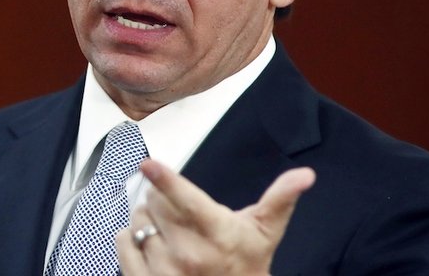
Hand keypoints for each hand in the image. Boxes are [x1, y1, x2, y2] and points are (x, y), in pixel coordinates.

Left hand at [116, 159, 314, 274]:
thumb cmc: (246, 263)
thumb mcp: (264, 231)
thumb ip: (280, 198)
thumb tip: (305, 175)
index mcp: (217, 233)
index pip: (186, 201)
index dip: (166, 179)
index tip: (149, 163)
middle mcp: (189, 253)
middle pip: (154, 202)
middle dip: (161, 198)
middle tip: (178, 211)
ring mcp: (165, 270)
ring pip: (138, 220)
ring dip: (146, 218)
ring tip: (168, 230)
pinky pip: (123, 242)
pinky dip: (130, 236)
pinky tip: (149, 242)